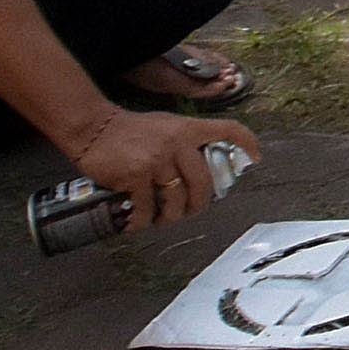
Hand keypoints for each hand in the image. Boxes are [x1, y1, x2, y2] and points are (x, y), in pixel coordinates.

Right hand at [70, 109, 263, 235]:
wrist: (92, 128)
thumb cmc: (128, 130)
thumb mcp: (164, 126)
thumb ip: (183, 142)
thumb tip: (200, 169)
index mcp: (187, 128)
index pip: (227, 129)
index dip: (247, 143)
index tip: (257, 157)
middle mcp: (177, 142)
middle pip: (203, 183)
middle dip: (198, 204)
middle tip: (188, 212)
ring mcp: (157, 159)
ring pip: (176, 200)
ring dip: (170, 217)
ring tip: (161, 219)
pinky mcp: (136, 176)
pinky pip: (146, 209)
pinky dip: (142, 221)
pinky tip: (138, 223)